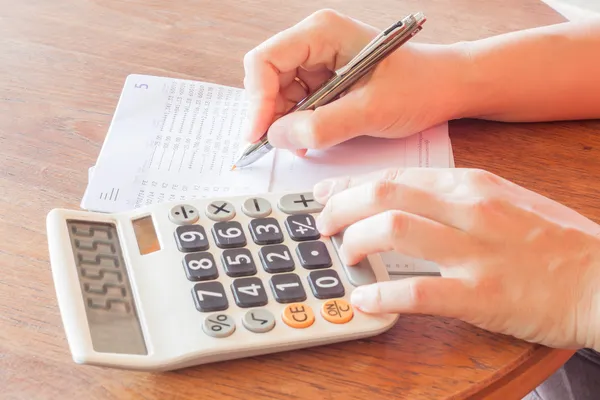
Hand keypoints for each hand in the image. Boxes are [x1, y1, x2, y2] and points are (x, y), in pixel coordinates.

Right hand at [242, 9, 467, 153]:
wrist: (444, 89)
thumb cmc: (418, 87)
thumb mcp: (370, 109)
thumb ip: (322, 126)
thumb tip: (276, 137)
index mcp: (322, 32)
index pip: (265, 61)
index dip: (257, 100)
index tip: (259, 135)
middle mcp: (315, 42)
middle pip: (268, 78)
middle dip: (271, 114)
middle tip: (282, 145)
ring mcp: (318, 61)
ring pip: (279, 94)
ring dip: (285, 123)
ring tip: (304, 144)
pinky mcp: (325, 80)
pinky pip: (297, 103)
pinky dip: (299, 125)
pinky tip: (312, 138)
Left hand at [312, 167, 599, 350]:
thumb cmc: (554, 241)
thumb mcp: (504, 200)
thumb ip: (454, 199)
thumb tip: (403, 203)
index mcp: (472, 185)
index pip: (396, 176)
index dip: (351, 184)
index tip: (326, 193)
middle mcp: (470, 209)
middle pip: (384, 194)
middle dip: (340, 206)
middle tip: (324, 224)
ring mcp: (474, 250)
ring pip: (392, 230)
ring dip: (356, 242)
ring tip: (346, 256)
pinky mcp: (481, 294)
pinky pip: (416, 292)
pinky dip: (381, 295)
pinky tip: (365, 300)